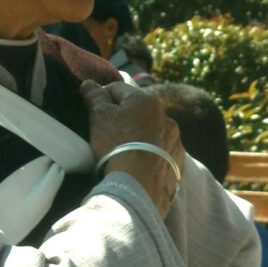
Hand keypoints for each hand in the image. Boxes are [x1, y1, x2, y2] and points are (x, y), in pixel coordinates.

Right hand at [80, 80, 184, 216]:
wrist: (139, 184)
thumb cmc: (116, 144)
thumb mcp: (100, 116)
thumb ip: (95, 96)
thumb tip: (89, 82)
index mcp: (147, 100)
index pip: (118, 89)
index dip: (102, 97)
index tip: (93, 110)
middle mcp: (166, 116)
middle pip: (138, 110)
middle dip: (123, 117)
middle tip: (108, 133)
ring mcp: (175, 139)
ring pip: (152, 131)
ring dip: (140, 135)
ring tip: (126, 150)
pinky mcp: (179, 160)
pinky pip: (162, 151)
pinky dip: (152, 153)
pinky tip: (141, 163)